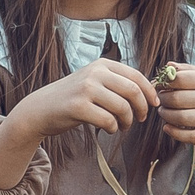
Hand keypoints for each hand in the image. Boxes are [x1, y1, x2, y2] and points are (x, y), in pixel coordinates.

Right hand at [12, 58, 163, 138]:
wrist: (41, 109)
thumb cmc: (72, 98)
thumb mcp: (94, 82)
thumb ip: (116, 83)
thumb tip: (149, 92)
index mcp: (102, 64)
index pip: (136, 75)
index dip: (150, 92)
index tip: (154, 105)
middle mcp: (94, 73)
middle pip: (133, 91)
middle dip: (142, 109)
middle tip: (140, 119)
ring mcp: (85, 89)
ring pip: (122, 107)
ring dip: (127, 121)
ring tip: (122, 126)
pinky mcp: (78, 107)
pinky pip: (108, 120)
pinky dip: (113, 128)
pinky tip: (109, 129)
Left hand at [154, 65, 194, 162]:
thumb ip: (190, 70)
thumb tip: (167, 67)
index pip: (181, 79)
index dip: (164, 83)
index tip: (160, 86)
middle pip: (178, 99)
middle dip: (163, 100)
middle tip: (160, 100)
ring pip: (182, 118)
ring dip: (166, 116)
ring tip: (164, 112)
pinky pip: (191, 137)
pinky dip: (175, 133)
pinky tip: (168, 128)